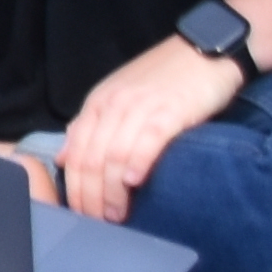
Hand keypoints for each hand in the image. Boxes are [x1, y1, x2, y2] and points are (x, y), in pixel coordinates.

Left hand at [50, 33, 249, 226]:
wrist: (208, 49)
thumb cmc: (167, 79)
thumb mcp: (121, 96)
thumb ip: (92, 125)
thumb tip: (63, 158)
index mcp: (98, 103)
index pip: (75, 151)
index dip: (74, 187)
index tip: (79, 213)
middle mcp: (113, 104)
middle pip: (90, 158)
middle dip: (90, 196)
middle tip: (97, 222)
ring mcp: (140, 106)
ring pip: (113, 155)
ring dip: (111, 191)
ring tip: (116, 215)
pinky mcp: (170, 110)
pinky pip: (146, 140)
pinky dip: (137, 163)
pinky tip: (134, 183)